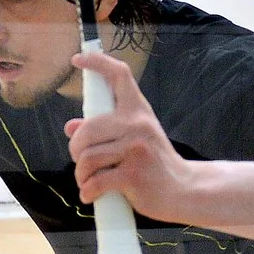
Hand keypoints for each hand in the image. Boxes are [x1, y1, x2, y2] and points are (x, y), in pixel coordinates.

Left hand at [66, 50, 193, 220]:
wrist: (183, 189)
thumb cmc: (155, 163)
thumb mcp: (135, 139)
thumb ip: (105, 131)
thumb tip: (70, 127)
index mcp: (138, 111)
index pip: (119, 75)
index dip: (97, 63)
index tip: (78, 59)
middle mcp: (137, 124)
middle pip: (87, 129)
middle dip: (75, 149)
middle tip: (81, 161)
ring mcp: (136, 149)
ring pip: (87, 157)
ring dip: (81, 174)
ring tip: (86, 181)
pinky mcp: (133, 175)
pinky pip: (96, 181)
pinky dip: (87, 191)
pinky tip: (90, 194)